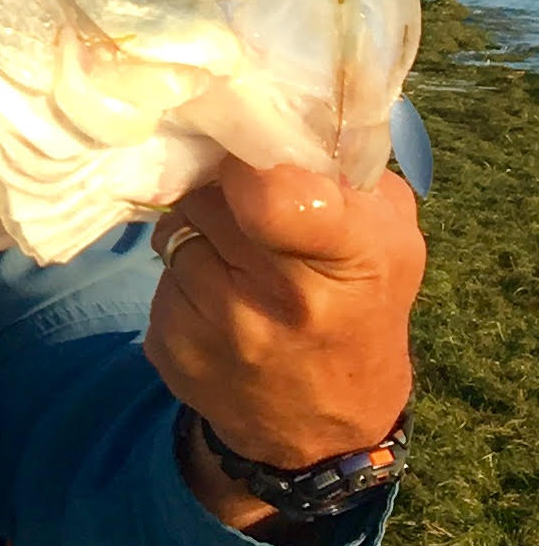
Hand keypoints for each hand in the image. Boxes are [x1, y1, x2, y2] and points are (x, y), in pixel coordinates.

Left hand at [147, 158, 422, 529]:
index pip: (275, 197)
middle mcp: (277, 299)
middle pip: (207, 198)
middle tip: (248, 212)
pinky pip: (158, 279)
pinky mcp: (169, 349)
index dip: (250, 170)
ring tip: (235, 260)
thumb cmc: (364, 310)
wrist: (326, 424)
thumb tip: (279, 121)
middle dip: (222, 195)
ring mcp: (215, 329)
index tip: (251, 167)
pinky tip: (216, 300)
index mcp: (348, 259)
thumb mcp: (388, 241)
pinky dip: (182, 278)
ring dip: (198, 234)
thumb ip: (343, 177)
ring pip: (175, 232)